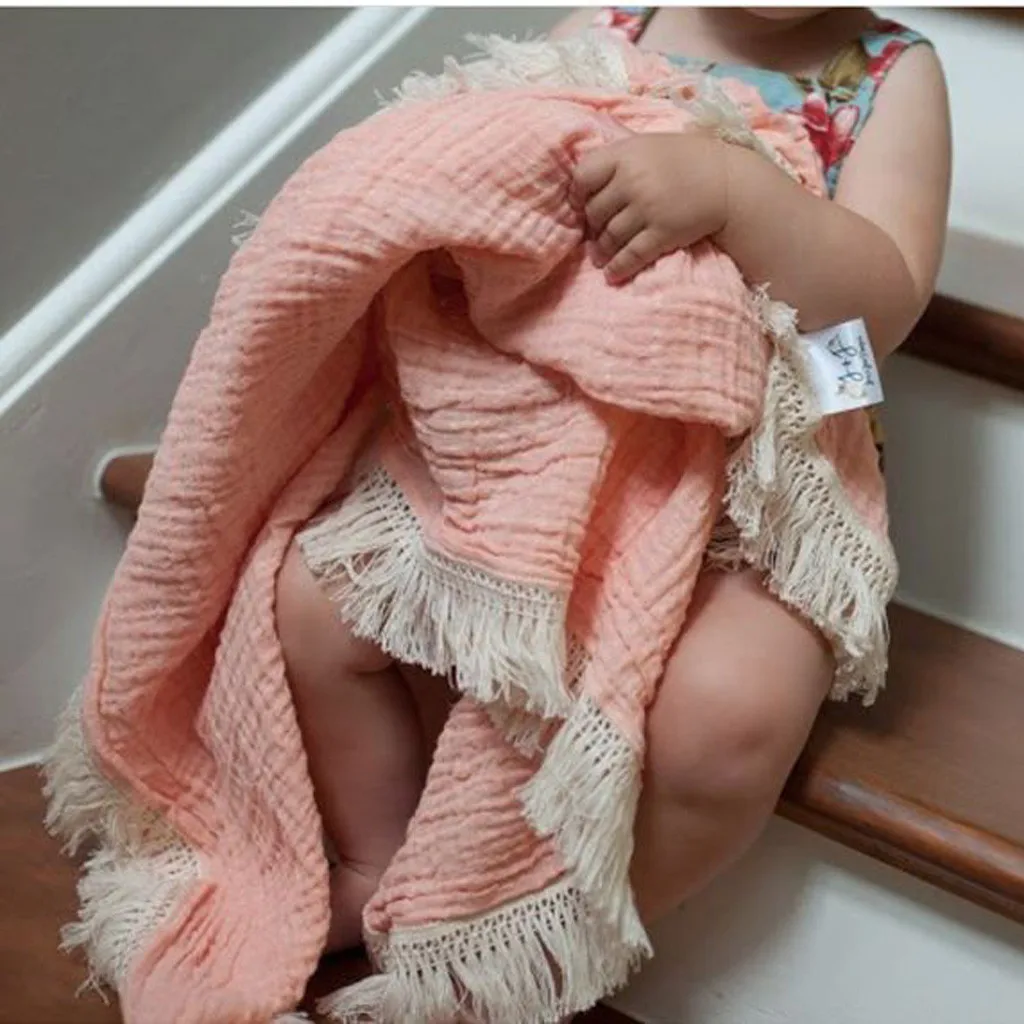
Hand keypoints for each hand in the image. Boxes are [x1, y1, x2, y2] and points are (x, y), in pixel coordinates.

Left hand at [572, 132, 728, 284]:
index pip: (583, 176)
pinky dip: (619, 267)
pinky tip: (612, 274)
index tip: (580, 204)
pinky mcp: (662, 233)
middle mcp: (633, 181)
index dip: (577, 194)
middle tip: (596, 233)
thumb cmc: (687, 160)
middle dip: (592, 225)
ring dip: (602, 251)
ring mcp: (648, 208)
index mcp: (627, 154)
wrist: (729, 181)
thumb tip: (586, 185)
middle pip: (594, 211)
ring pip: (610, 236)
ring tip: (600, 257)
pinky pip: (631, 256)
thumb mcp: (649, 146)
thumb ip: (619, 159)